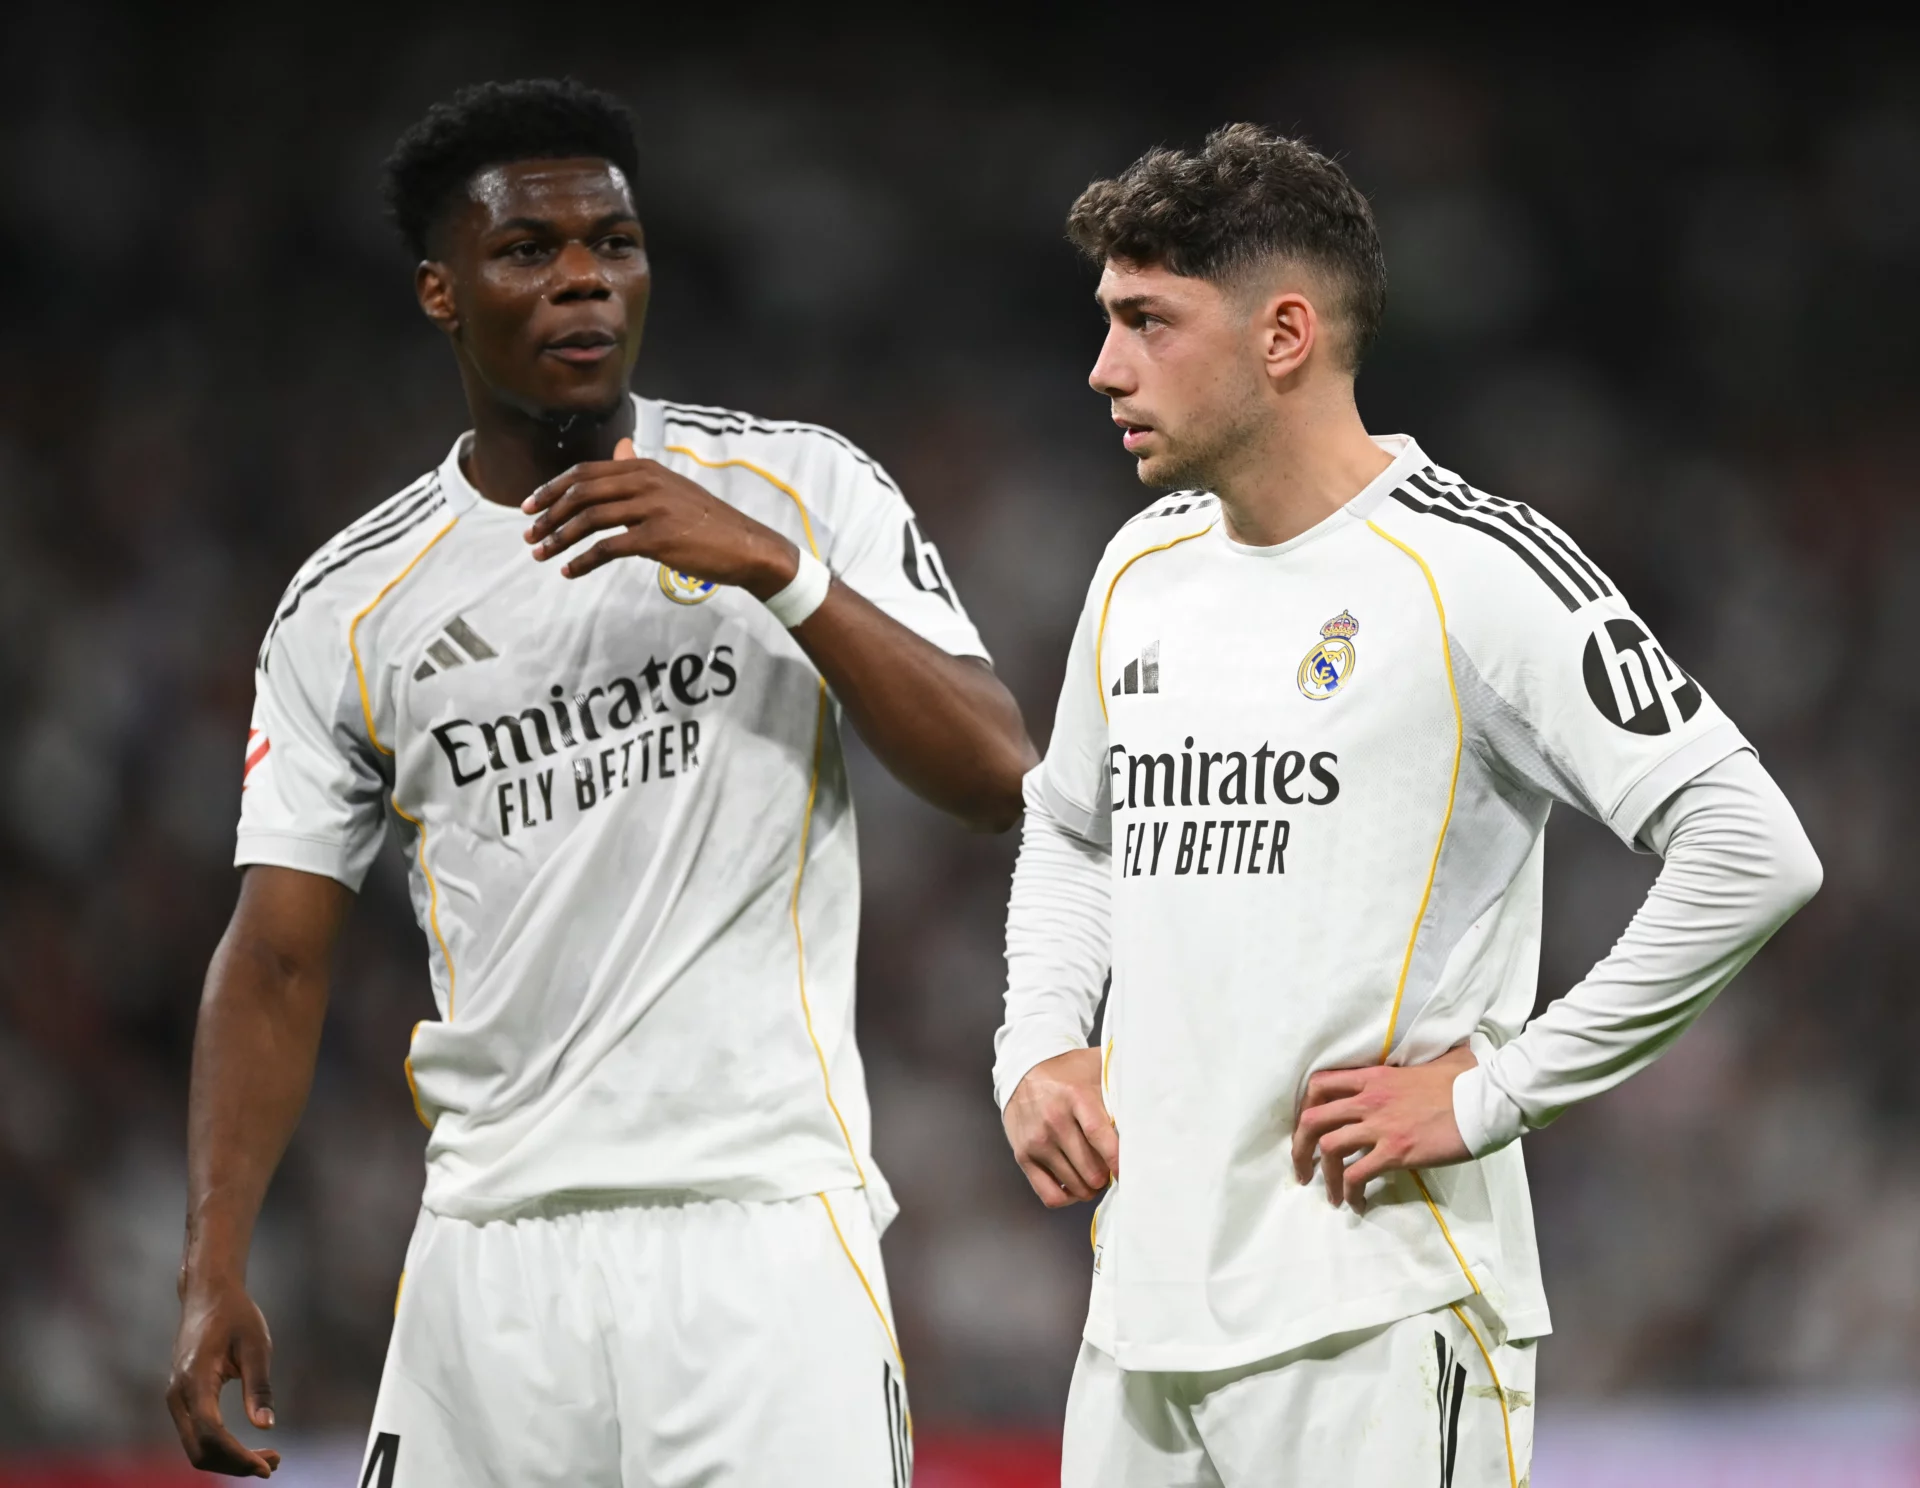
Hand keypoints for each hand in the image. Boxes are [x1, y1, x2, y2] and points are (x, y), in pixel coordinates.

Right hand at [166, 1280, 280, 1476]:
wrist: (207, 1295)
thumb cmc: (235, 1315)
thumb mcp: (256, 1345)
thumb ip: (259, 1386)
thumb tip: (266, 1426)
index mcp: (195, 1379)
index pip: (211, 1433)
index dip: (237, 1456)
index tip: (267, 1465)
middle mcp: (178, 1395)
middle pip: (199, 1450)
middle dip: (235, 1464)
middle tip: (274, 1464)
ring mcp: (176, 1399)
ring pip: (195, 1448)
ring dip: (228, 1460)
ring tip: (267, 1460)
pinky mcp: (182, 1400)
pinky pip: (196, 1436)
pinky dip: (220, 1449)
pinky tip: (247, 1448)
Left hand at [522, 438, 799, 591]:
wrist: (745, 546)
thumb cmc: (706, 521)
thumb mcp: (672, 487)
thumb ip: (640, 469)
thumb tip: (620, 446)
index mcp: (645, 468)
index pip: (584, 473)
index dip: (551, 489)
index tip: (529, 506)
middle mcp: (645, 482)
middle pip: (581, 494)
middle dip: (548, 515)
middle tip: (529, 535)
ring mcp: (652, 509)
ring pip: (589, 520)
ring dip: (559, 538)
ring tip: (542, 554)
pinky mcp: (657, 538)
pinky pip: (607, 548)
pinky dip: (583, 561)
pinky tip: (570, 571)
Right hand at [1003, 1049, 1119, 1207]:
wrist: (1022, 1071)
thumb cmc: (1067, 1073)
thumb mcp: (1095, 1067)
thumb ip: (1121, 1083)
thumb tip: (1154, 1101)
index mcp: (1075, 1097)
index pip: (1099, 1135)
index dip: (1117, 1160)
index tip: (1129, 1172)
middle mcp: (1054, 1121)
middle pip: (1090, 1169)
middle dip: (1107, 1175)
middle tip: (1112, 1169)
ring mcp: (1037, 1142)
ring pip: (1074, 1185)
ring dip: (1091, 1187)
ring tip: (1096, 1175)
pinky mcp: (1023, 1156)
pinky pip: (1050, 1195)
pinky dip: (1068, 1198)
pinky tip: (1075, 1185)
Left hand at [1290, 1044, 1476, 1211]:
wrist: (1485, 1101)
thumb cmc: (1464, 1082)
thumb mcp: (1432, 1062)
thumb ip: (1420, 1062)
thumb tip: (1437, 1057)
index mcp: (1373, 1077)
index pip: (1320, 1085)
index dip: (1306, 1107)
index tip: (1308, 1128)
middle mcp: (1368, 1099)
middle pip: (1312, 1120)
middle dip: (1300, 1147)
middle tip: (1304, 1168)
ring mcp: (1380, 1126)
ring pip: (1329, 1148)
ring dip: (1324, 1176)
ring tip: (1330, 1194)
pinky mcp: (1395, 1151)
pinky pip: (1356, 1174)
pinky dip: (1350, 1192)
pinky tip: (1357, 1202)